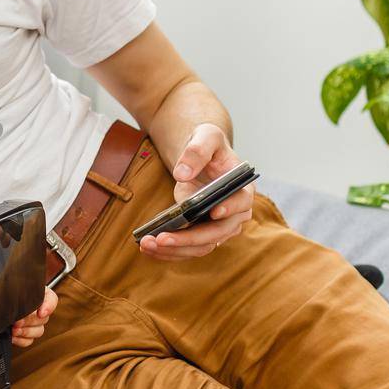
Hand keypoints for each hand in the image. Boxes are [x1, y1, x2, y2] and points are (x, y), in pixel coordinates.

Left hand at [10, 287, 57, 346]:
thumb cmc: (3, 291)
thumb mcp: (12, 286)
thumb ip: (19, 289)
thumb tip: (20, 296)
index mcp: (38, 294)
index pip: (51, 299)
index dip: (48, 306)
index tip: (41, 313)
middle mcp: (38, 309)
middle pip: (43, 318)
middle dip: (30, 320)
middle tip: (18, 320)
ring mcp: (33, 324)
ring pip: (38, 331)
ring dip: (26, 331)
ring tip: (14, 329)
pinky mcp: (25, 335)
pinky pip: (28, 341)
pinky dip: (21, 340)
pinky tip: (12, 336)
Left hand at [138, 123, 254, 261]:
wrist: (201, 156)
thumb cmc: (208, 144)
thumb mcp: (205, 136)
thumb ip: (197, 151)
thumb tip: (182, 174)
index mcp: (242, 189)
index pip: (241, 202)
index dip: (230, 208)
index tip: (213, 211)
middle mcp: (235, 213)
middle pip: (218, 233)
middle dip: (189, 238)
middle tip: (161, 238)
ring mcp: (220, 227)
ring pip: (202, 246)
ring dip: (174, 249)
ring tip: (146, 245)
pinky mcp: (202, 233)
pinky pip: (189, 248)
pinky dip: (169, 251)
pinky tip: (147, 248)